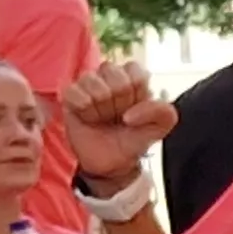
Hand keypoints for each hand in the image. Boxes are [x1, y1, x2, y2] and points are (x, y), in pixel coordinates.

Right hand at [60, 60, 175, 188]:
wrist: (112, 163)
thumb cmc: (133, 139)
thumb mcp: (160, 128)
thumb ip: (163, 112)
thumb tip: (131, 113)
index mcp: (133, 77)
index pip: (135, 71)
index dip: (136, 94)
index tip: (135, 110)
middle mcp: (110, 75)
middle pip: (114, 75)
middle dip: (119, 102)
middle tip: (117, 117)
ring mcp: (88, 83)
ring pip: (92, 82)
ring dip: (100, 108)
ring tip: (103, 118)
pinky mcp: (70, 94)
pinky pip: (73, 91)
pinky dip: (83, 110)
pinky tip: (88, 118)